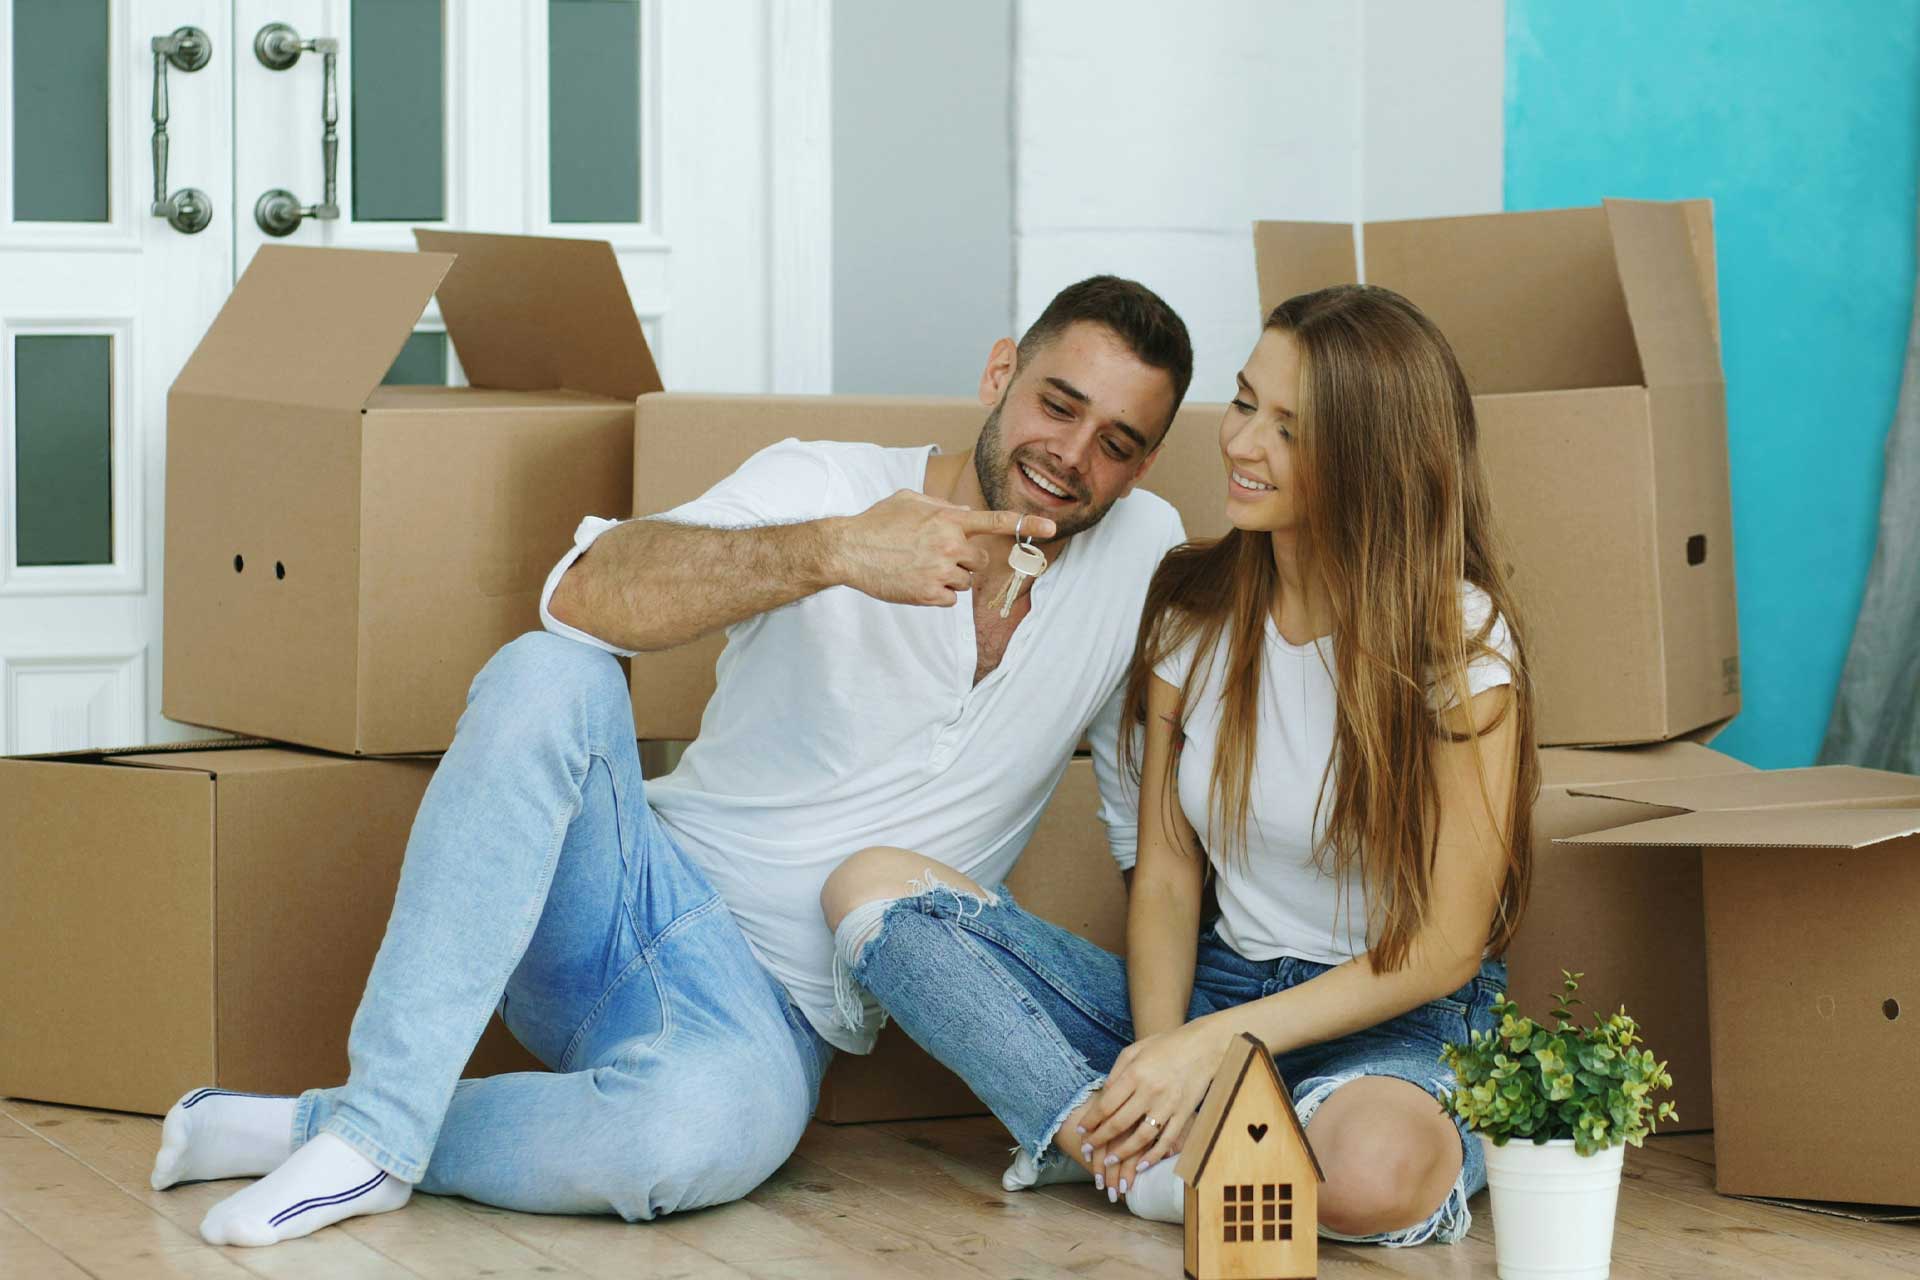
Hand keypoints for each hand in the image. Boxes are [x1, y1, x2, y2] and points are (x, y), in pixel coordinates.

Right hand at [828, 490, 1053, 606]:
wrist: (847, 549)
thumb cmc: (877, 522)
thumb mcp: (909, 501)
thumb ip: (942, 507)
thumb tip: (964, 513)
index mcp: (948, 520)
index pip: (994, 522)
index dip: (1026, 524)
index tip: (1052, 528)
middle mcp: (949, 546)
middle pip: (980, 562)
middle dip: (964, 561)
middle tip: (935, 555)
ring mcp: (939, 572)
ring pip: (965, 582)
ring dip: (949, 578)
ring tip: (918, 567)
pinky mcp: (928, 595)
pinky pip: (949, 599)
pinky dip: (936, 593)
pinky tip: (914, 581)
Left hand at [1079, 1019, 1231, 1197]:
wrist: (1205, 1046)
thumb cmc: (1166, 1045)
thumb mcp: (1135, 1050)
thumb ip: (1117, 1073)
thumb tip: (1102, 1097)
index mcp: (1135, 1073)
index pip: (1106, 1104)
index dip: (1091, 1121)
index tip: (1080, 1131)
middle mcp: (1150, 1091)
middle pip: (1119, 1123)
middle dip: (1100, 1140)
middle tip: (1087, 1150)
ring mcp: (1168, 1104)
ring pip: (1141, 1137)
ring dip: (1123, 1153)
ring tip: (1109, 1162)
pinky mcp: (1184, 1114)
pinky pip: (1167, 1140)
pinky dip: (1153, 1156)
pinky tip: (1141, 1166)